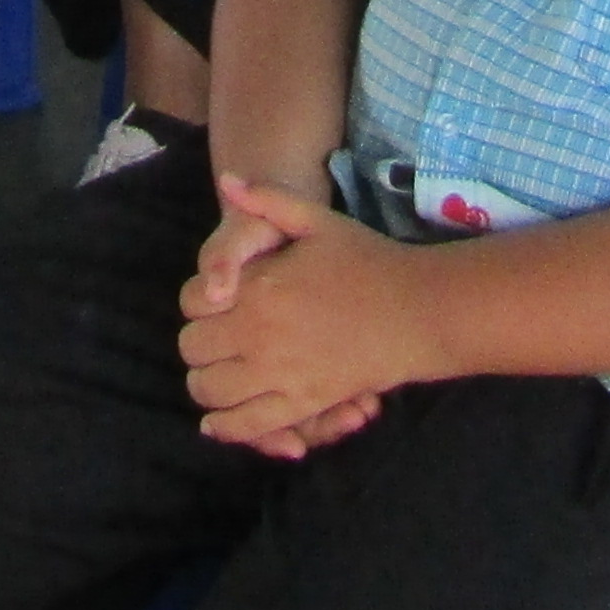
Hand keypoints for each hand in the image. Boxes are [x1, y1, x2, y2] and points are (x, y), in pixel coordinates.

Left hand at [176, 176, 423, 455]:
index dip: (197, 302)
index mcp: (258, 286)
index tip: (213, 304)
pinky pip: (248, 425)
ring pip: (209, 391)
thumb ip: (268, 200)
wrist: (418, 309)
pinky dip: (226, 428)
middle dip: (197, 344)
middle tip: (213, 341)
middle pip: (192, 349)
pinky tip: (217, 422)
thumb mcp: (317, 221)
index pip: (192, 301)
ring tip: (217, 375)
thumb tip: (227, 181)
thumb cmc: (369, 260)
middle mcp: (260, 332)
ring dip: (205, 384)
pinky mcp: (303, 402)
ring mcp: (280, 372)